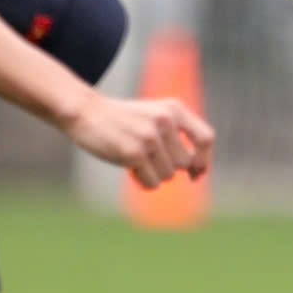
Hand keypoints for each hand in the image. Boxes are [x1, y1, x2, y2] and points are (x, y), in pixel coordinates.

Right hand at [66, 93, 214, 187]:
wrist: (87, 112)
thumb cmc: (124, 119)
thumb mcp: (155, 115)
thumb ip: (178, 134)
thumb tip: (199, 170)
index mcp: (174, 109)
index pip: (206, 138)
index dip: (204, 159)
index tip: (196, 172)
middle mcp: (165, 121)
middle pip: (186, 162)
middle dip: (169, 167)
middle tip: (149, 159)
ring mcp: (149, 137)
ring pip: (169, 175)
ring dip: (154, 174)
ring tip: (136, 159)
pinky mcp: (133, 153)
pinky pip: (152, 183)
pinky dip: (143, 181)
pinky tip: (130, 169)